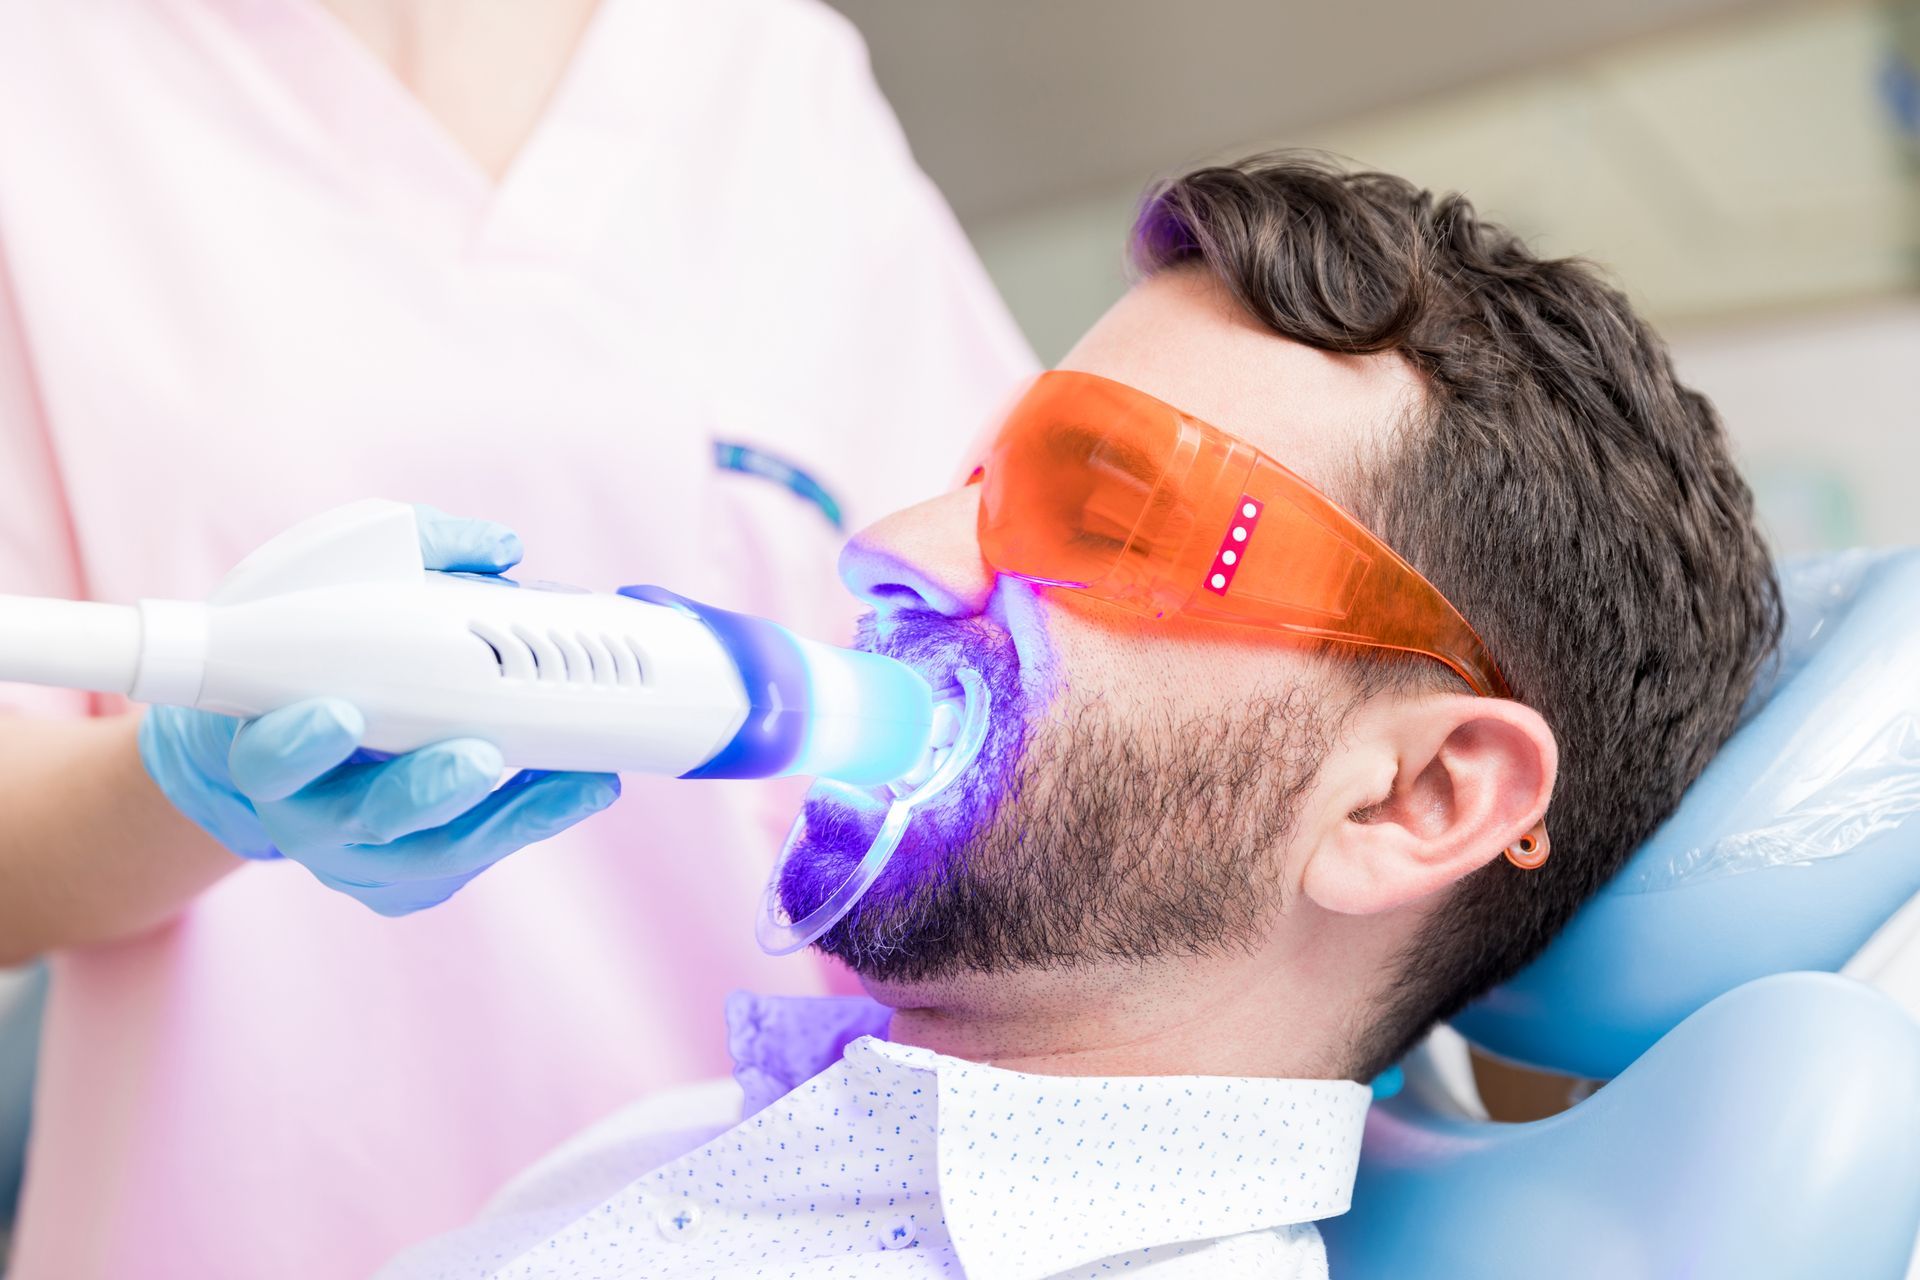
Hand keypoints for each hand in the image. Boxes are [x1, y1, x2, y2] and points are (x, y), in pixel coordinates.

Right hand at [137, 505, 620, 914]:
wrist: (295, 745)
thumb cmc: (317, 659)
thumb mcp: (338, 589)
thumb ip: (414, 552)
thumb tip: (500, 549)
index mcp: (263, 746)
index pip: (265, 759)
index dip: (298, 744)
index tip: (343, 714)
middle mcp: (303, 814)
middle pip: (359, 820)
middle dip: (425, 791)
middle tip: (481, 756)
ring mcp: (356, 856)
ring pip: (431, 854)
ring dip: (507, 818)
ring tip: (576, 782)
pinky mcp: (407, 880)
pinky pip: (467, 863)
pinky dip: (526, 826)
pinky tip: (578, 792)